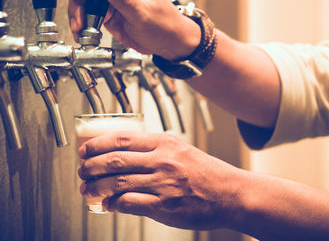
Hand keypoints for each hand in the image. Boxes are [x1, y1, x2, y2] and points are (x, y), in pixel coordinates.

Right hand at [68, 0, 199, 58]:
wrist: (170, 43)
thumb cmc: (165, 25)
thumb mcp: (144, 13)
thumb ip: (125, 0)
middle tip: (79, 14)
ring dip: (77, 13)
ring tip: (79, 28)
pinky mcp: (107, 14)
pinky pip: (88, 14)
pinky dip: (82, 23)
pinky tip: (81, 32)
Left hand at [78, 131, 243, 229]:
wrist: (230, 193)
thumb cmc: (207, 172)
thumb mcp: (182, 150)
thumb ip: (156, 151)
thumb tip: (127, 155)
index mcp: (165, 143)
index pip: (122, 139)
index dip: (98, 144)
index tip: (86, 150)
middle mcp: (162, 160)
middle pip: (115, 160)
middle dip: (90, 166)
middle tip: (82, 170)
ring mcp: (163, 183)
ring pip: (117, 182)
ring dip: (96, 186)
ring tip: (87, 189)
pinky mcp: (165, 205)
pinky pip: (129, 203)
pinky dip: (113, 203)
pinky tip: (107, 203)